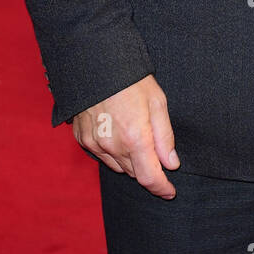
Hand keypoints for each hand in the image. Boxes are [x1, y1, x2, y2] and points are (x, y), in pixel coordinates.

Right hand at [72, 74, 178, 198]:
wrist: (95, 62)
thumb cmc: (130, 79)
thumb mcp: (157, 102)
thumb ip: (165, 136)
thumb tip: (171, 163)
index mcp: (135, 138)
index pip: (150, 178)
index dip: (162, 188)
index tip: (170, 192)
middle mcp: (112, 146)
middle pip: (134, 173)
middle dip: (148, 168)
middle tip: (155, 151)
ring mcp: (94, 143)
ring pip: (118, 166)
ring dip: (130, 161)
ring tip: (134, 135)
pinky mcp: (82, 138)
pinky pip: (101, 155)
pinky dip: (112, 151)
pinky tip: (116, 131)